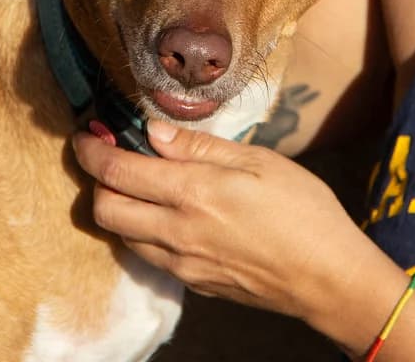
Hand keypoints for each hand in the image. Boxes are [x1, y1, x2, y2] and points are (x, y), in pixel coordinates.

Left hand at [72, 121, 384, 326]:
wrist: (328, 278)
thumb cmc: (304, 210)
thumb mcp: (259, 161)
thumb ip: (200, 147)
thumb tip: (154, 132)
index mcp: (193, 192)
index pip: (117, 170)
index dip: (90, 149)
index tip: (85, 134)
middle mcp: (177, 231)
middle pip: (104, 208)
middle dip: (96, 179)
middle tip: (109, 156)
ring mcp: (182, 263)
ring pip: (122, 234)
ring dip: (118, 207)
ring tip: (138, 183)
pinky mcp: (193, 283)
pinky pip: (149, 255)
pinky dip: (142, 230)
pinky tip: (166, 214)